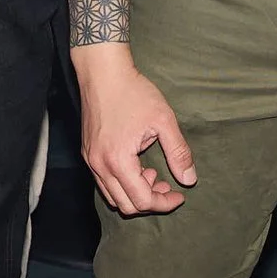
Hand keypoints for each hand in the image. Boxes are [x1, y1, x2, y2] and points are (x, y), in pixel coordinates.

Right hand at [74, 43, 196, 214]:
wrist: (102, 71)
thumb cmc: (133, 92)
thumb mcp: (164, 120)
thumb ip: (178, 152)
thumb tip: (189, 180)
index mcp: (118, 161)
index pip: (142, 201)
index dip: (164, 203)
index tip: (180, 194)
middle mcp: (99, 165)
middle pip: (126, 205)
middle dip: (150, 201)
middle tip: (166, 185)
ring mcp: (90, 159)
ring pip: (112, 196)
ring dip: (134, 193)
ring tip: (151, 173)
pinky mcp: (87, 151)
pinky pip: (103, 181)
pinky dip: (122, 182)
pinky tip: (136, 164)